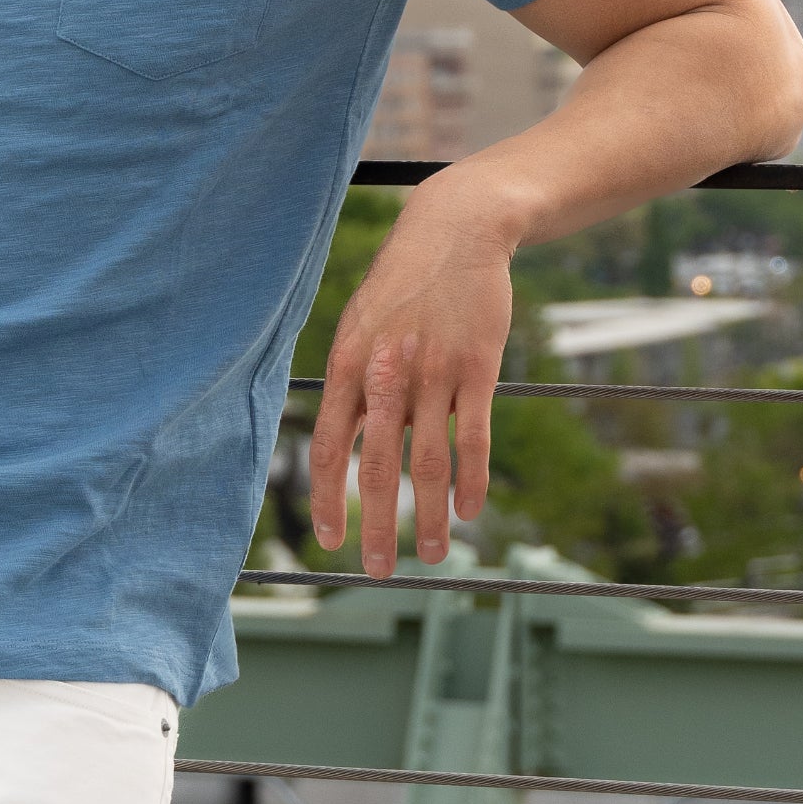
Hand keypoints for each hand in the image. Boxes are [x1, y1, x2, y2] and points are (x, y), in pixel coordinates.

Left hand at [306, 184, 512, 578]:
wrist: (453, 232)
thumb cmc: (400, 286)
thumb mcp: (359, 326)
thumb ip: (351, 383)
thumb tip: (343, 440)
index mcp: (346, 364)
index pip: (326, 445)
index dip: (326, 497)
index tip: (328, 542)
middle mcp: (385, 373)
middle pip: (377, 464)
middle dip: (375, 524)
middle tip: (375, 571)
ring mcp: (432, 372)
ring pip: (428, 461)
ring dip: (428, 517)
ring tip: (431, 558)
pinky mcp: (476, 369)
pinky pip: (473, 437)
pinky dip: (471, 481)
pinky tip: (470, 513)